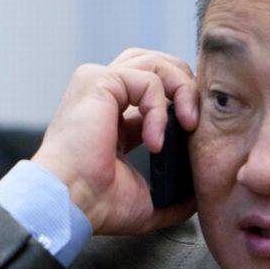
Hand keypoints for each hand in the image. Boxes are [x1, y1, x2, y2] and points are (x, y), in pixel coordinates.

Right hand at [31, 48, 198, 234]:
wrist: (71, 204)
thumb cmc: (98, 205)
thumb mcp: (148, 200)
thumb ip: (174, 194)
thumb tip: (198, 196)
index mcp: (116, 117)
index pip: (157, 89)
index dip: (184, 101)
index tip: (198, 130)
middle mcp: (106, 95)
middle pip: (160, 64)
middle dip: (187, 86)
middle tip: (198, 120)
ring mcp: (100, 84)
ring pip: (158, 63)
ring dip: (183, 91)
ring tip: (189, 124)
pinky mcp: (98, 80)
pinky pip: (148, 80)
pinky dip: (160, 109)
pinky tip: (155, 141)